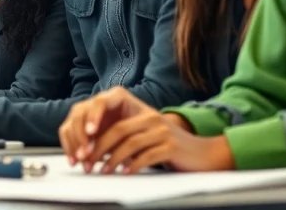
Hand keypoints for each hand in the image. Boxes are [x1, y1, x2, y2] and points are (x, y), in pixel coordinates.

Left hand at [60, 87, 232, 173]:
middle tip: (87, 164)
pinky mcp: (171, 146)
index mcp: (142, 113)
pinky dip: (132, 165)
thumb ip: (125, 137)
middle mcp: (151, 118)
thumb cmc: (170, 147)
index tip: (83, 149)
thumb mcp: (146, 136)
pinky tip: (125, 173)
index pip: (112, 119)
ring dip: (112, 159)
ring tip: (103, 171)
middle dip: (99, 149)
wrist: (202, 154)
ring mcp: (162, 131)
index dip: (95, 133)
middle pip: (118, 130)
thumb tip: (93, 150)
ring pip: (130, 143)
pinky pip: (146, 155)